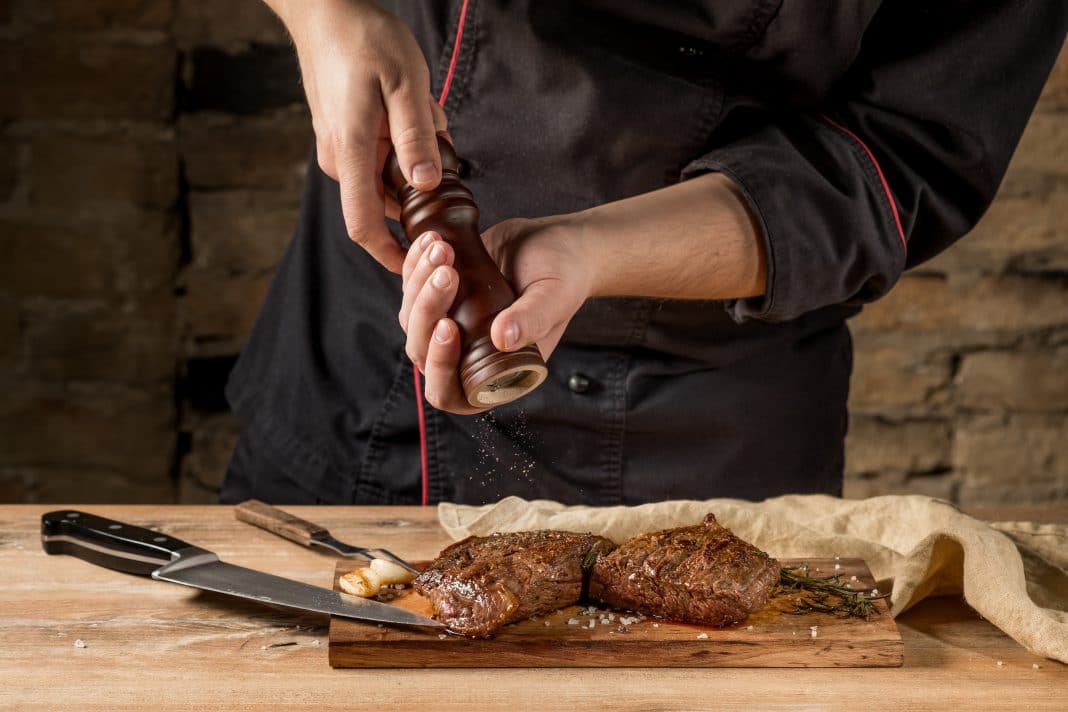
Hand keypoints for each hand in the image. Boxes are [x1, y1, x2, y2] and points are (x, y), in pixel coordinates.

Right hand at [271, 0, 447, 272]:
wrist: (327, 12)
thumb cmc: (364, 40)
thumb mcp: (405, 83)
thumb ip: (417, 136)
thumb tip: (425, 186)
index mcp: (351, 153)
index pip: (363, 226)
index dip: (390, 255)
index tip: (420, 269)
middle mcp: (341, 160)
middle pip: (387, 203)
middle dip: (422, 191)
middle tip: (446, 152)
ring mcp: (341, 150)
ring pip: (390, 178)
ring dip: (418, 162)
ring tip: (430, 118)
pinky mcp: (347, 139)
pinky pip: (384, 158)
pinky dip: (407, 144)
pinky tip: (417, 110)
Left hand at [399, 217, 593, 413]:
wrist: (557, 243)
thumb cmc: (565, 276)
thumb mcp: (554, 298)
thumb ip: (532, 320)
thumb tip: (503, 339)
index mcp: (496, 373)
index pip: (449, 393)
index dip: (439, 366)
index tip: (449, 325)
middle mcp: (468, 354)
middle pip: (421, 352)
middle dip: (427, 311)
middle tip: (448, 273)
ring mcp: (451, 325)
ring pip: (411, 320)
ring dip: (418, 283)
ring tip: (444, 249)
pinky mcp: (441, 297)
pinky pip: (411, 291)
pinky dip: (414, 266)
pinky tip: (432, 240)